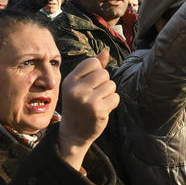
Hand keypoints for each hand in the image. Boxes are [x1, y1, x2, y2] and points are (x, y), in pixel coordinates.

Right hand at [58, 48, 118, 171]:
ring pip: (111, 85)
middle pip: (104, 73)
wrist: (73, 133)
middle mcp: (76, 89)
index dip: (96, 71)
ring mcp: (87, 100)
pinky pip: (115, 97)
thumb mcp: (79, 85)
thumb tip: (106, 51)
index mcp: (69, 80)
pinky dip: (112, 103)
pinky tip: (101, 110)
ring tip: (97, 103)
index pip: (92, 62)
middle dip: (104, 83)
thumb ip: (92, 68)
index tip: (90, 83)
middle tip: (94, 96)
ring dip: (108, 94)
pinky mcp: (98, 110)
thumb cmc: (78, 105)